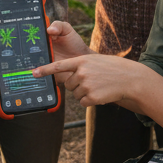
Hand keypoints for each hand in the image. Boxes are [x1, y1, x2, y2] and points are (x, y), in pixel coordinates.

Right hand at [0, 20, 92, 72]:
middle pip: (8, 51)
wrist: (83, 63)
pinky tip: (5, 78)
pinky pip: (23, 76)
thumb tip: (49, 29)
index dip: (2, 35)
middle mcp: (30, 50)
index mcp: (34, 38)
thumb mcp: (67, 30)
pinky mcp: (38, 74)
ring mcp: (33, 63)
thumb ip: (58, 25)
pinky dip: (13, 78)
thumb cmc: (74, 44)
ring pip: (11, 64)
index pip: (15, 35)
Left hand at [32, 52, 149, 107]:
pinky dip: (90, 100)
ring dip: (84, 93)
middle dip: (77, 85)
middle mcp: (82, 72)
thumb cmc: (113, 69)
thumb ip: (81, 66)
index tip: (33, 73)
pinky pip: (83, 102)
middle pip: (69, 83)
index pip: (59, 66)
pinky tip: (100, 94)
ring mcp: (86, 84)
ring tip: (98, 86)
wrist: (129, 79)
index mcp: (82, 61)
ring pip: (75, 94)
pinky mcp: (91, 97)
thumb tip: (67, 76)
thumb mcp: (96, 61)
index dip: (45, 70)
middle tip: (92, 81)